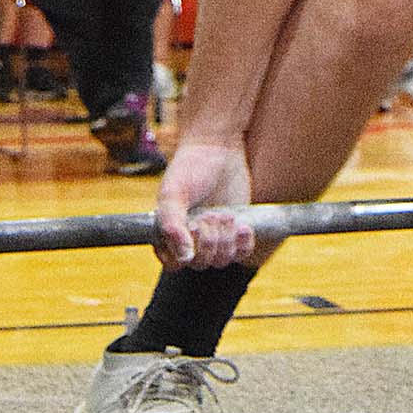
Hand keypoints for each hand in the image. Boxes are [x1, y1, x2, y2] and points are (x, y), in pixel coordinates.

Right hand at [154, 140, 253, 269]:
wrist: (219, 148)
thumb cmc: (190, 167)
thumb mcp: (174, 193)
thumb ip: (171, 225)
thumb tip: (184, 258)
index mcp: (169, 233)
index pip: (174, 264)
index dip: (185, 252)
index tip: (194, 226)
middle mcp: (191, 239)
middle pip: (200, 264)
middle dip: (209, 240)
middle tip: (211, 214)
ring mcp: (215, 236)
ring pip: (222, 261)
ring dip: (226, 239)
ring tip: (226, 215)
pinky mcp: (235, 232)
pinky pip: (242, 254)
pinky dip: (244, 243)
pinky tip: (243, 225)